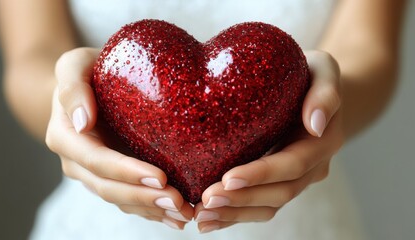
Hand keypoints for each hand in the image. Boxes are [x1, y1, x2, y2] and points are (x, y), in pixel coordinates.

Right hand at [45, 48, 193, 229]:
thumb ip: (72, 88)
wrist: (87, 87)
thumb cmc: (85, 72)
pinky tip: (176, 216)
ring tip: (184, 214)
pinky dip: (151, 210)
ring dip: (152, 210)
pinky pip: (129, 199)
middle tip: (179, 203)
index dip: (126, 172)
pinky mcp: (113, 176)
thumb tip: (83, 121)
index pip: (96, 161)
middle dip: (144, 197)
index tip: (160, 177)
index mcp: (66, 137)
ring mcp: (95, 173)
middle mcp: (77, 162)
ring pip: (121, 199)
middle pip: (109, 187)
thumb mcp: (73, 66)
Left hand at [194, 50, 343, 232]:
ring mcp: (294, 178)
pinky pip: (259, 205)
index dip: (261, 174)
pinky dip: (235, 214)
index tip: (228, 178)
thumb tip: (316, 123)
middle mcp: (311, 166)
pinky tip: (208, 219)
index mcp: (322, 142)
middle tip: (206, 201)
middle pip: (279, 193)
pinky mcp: (277, 181)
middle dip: (241, 199)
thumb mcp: (323, 70)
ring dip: (235, 214)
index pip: (292, 165)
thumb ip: (325, 92)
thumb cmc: (312, 75)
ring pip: (268, 206)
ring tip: (201, 216)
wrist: (315, 92)